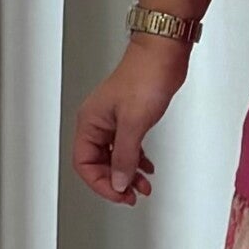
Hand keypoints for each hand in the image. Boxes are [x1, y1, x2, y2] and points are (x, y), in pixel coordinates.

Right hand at [73, 38, 185, 204]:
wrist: (164, 52)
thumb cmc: (145, 75)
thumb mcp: (134, 123)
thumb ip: (125, 156)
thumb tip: (119, 181)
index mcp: (90, 122)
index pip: (84, 164)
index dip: (101, 183)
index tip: (120, 194)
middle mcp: (98, 122)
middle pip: (98, 163)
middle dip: (115, 181)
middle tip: (131, 195)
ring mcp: (114, 119)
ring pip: (114, 157)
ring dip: (127, 173)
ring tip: (142, 187)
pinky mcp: (130, 116)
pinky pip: (127, 146)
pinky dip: (137, 160)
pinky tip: (147, 167)